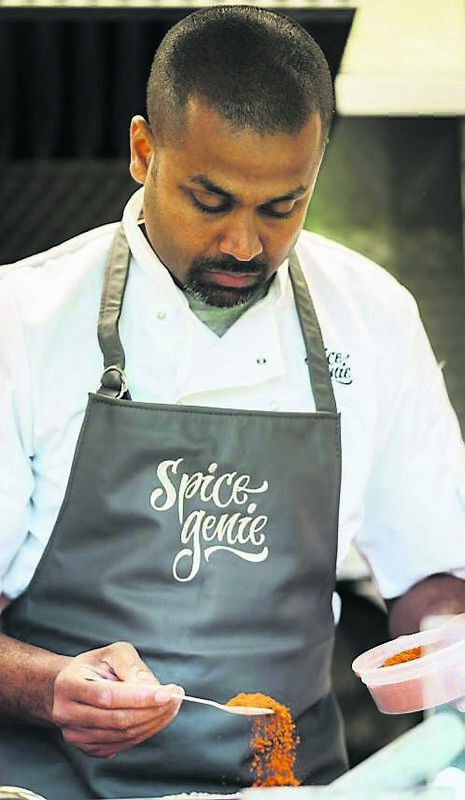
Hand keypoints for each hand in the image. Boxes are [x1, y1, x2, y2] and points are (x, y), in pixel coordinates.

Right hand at [51, 641, 183, 757]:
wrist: (69, 686)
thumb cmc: (95, 666)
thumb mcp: (113, 653)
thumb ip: (132, 666)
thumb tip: (152, 688)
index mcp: (70, 684)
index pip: (109, 696)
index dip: (140, 697)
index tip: (168, 693)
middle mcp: (67, 713)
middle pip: (117, 719)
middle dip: (153, 710)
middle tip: (176, 698)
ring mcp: (75, 735)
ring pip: (122, 735)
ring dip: (153, 723)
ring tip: (171, 706)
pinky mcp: (87, 748)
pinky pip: (122, 745)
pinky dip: (144, 732)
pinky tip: (155, 718)